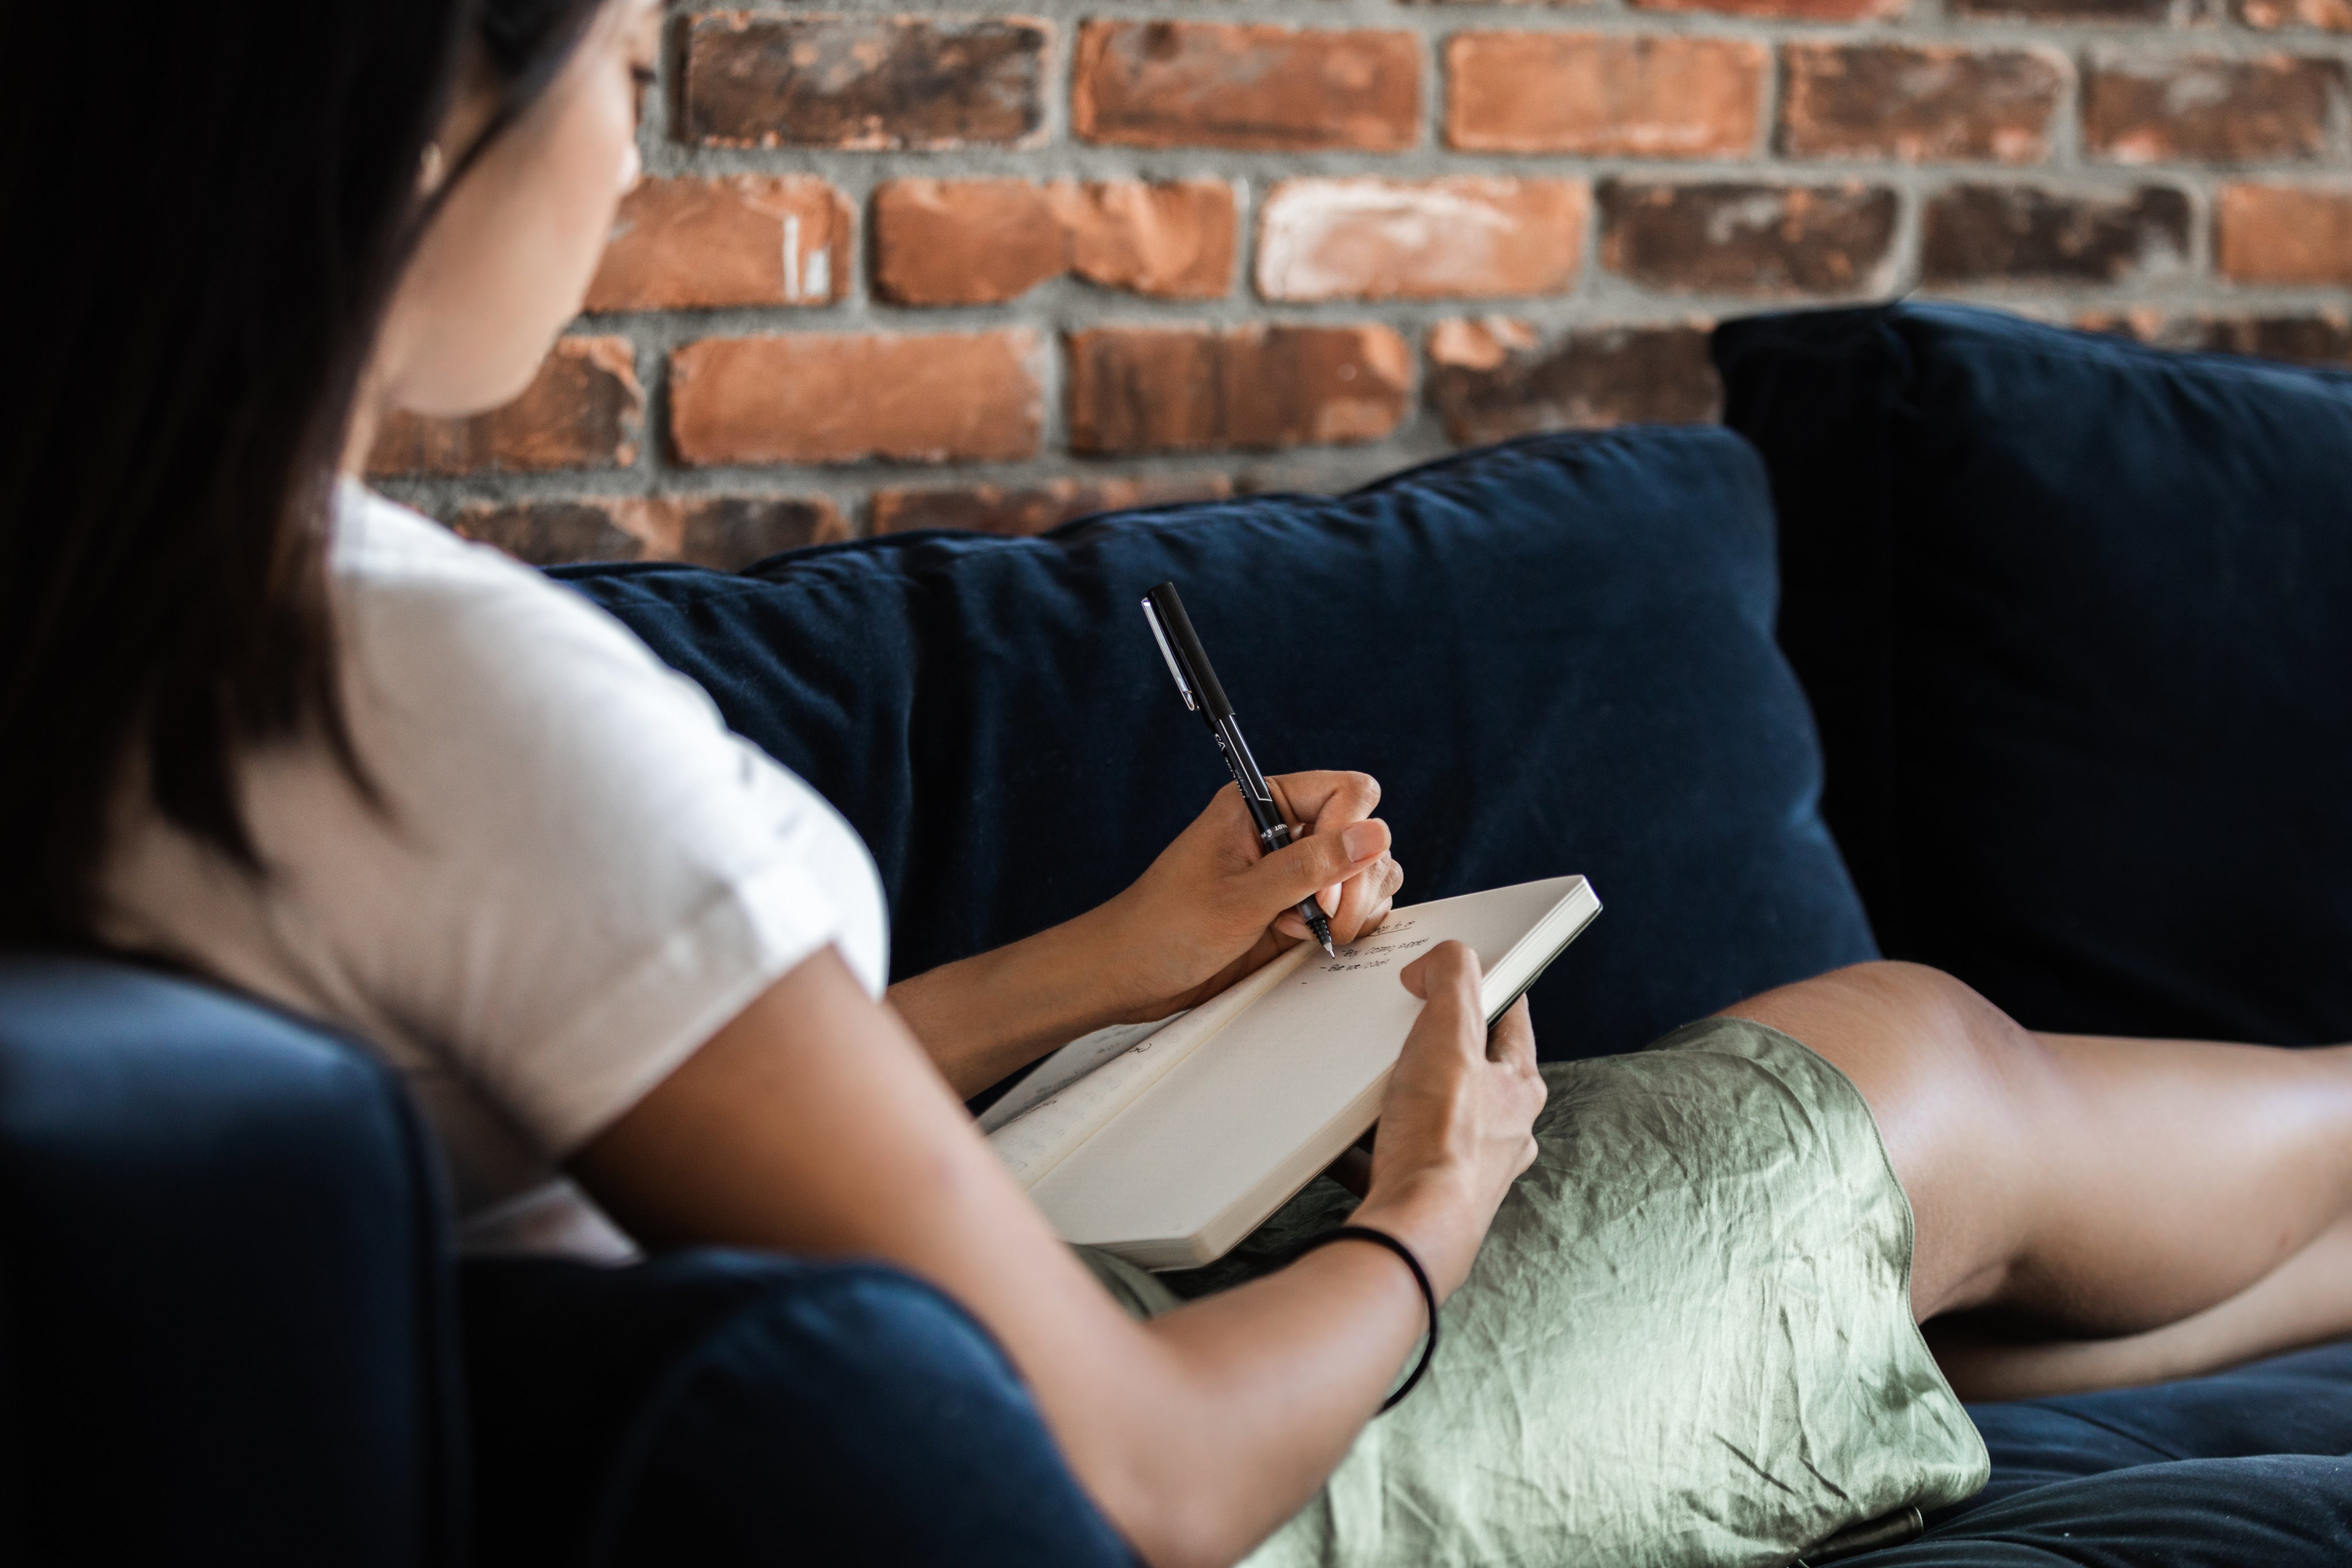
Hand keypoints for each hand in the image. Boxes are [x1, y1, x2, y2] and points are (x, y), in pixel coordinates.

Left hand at [1092, 771, 1405, 1021]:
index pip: (1345, 793)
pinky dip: (1346, 926)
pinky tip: (1306, 940)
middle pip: (1364, 836)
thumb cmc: (1166, 926)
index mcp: (1261, 804)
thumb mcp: (1241, 897)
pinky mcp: (1299, 909)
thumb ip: (1310, 866)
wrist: (1131, 974)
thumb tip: (1373, 835)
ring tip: (1313, 932)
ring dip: (1354, 907)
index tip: (1323, 884)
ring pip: (1365, 873)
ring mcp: (1294, 873)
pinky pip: (1350, 907)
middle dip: (1355, 881)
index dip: (1349, 834)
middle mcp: (1284, 832)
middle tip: (1323, 917)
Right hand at [1350, 943, 1543, 1299]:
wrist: (1413, 1232)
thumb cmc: (1440, 1142)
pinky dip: (1369, 1150)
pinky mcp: (1428, 1199)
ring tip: (1370, 1091)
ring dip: (1402, 1104)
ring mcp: (1467, 1172)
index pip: (1511, 1022)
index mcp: (1518, 1090)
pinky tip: (1342, 1144)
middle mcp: (1502, 1134)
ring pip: (1433, 1121)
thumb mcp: (1449, 1034)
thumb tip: (1444, 961)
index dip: (1488, 990)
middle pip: (1471, 1075)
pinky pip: (1394, 1162)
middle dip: (1437, 1053)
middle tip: (1406, 1035)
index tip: (1464, 976)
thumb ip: (1452, 980)